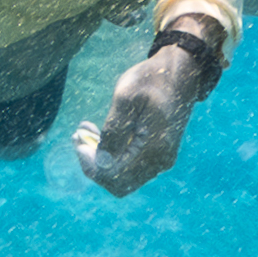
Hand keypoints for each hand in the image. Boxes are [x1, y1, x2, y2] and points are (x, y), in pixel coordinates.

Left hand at [76, 41, 210, 196]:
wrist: (179, 73)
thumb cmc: (152, 80)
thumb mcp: (126, 98)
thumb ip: (113, 132)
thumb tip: (101, 161)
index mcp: (154, 150)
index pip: (114, 177)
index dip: (91, 165)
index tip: (78, 140)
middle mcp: (160, 162)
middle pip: (118, 183)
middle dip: (93, 164)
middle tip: (78, 137)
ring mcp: (160, 160)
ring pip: (123, 175)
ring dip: (100, 158)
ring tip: (85, 131)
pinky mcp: (157, 154)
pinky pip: (130, 164)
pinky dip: (112, 153)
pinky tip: (99, 132)